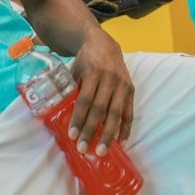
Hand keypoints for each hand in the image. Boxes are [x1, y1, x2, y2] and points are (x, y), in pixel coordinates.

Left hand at [69, 29, 133, 155]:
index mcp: (92, 72)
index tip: (72, 134)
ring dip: (109, 134)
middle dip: (91, 130)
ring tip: (102, 151)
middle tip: (83, 148)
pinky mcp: (131, 89)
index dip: (79, 118)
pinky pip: (129, 112)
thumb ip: (72, 89)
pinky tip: (121, 143)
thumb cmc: (85, 60)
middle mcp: (110, 78)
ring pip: (116, 113)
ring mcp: (122, 84)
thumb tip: (63, 116)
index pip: (85, 99)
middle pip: (100, 109)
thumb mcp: (75, 70)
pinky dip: (126, 128)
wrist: (104, 43)